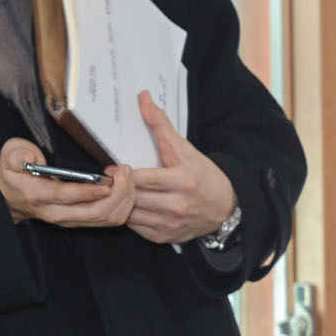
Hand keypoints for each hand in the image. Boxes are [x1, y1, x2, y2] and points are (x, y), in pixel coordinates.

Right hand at [0, 137, 134, 227]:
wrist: (13, 197)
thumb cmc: (15, 173)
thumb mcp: (8, 157)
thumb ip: (16, 155)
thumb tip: (30, 158)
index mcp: (38, 195)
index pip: (67, 196)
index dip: (89, 191)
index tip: (107, 183)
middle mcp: (57, 213)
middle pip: (96, 212)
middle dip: (118, 193)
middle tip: (124, 171)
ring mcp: (72, 220)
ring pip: (108, 218)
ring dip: (124, 198)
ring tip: (125, 177)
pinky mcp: (83, 222)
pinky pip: (111, 219)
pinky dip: (123, 204)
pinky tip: (122, 186)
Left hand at [126, 92, 235, 244]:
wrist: (227, 208)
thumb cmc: (204, 176)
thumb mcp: (185, 150)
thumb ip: (161, 125)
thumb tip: (143, 98)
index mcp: (182, 181)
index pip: (139, 178)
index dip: (121, 173)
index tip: (113, 168)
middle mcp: (177, 205)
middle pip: (132, 196)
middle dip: (117, 187)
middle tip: (109, 179)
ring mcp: (171, 224)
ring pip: (130, 214)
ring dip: (120, 202)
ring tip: (116, 192)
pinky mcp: (166, 237)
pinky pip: (135, 227)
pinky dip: (129, 216)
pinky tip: (131, 206)